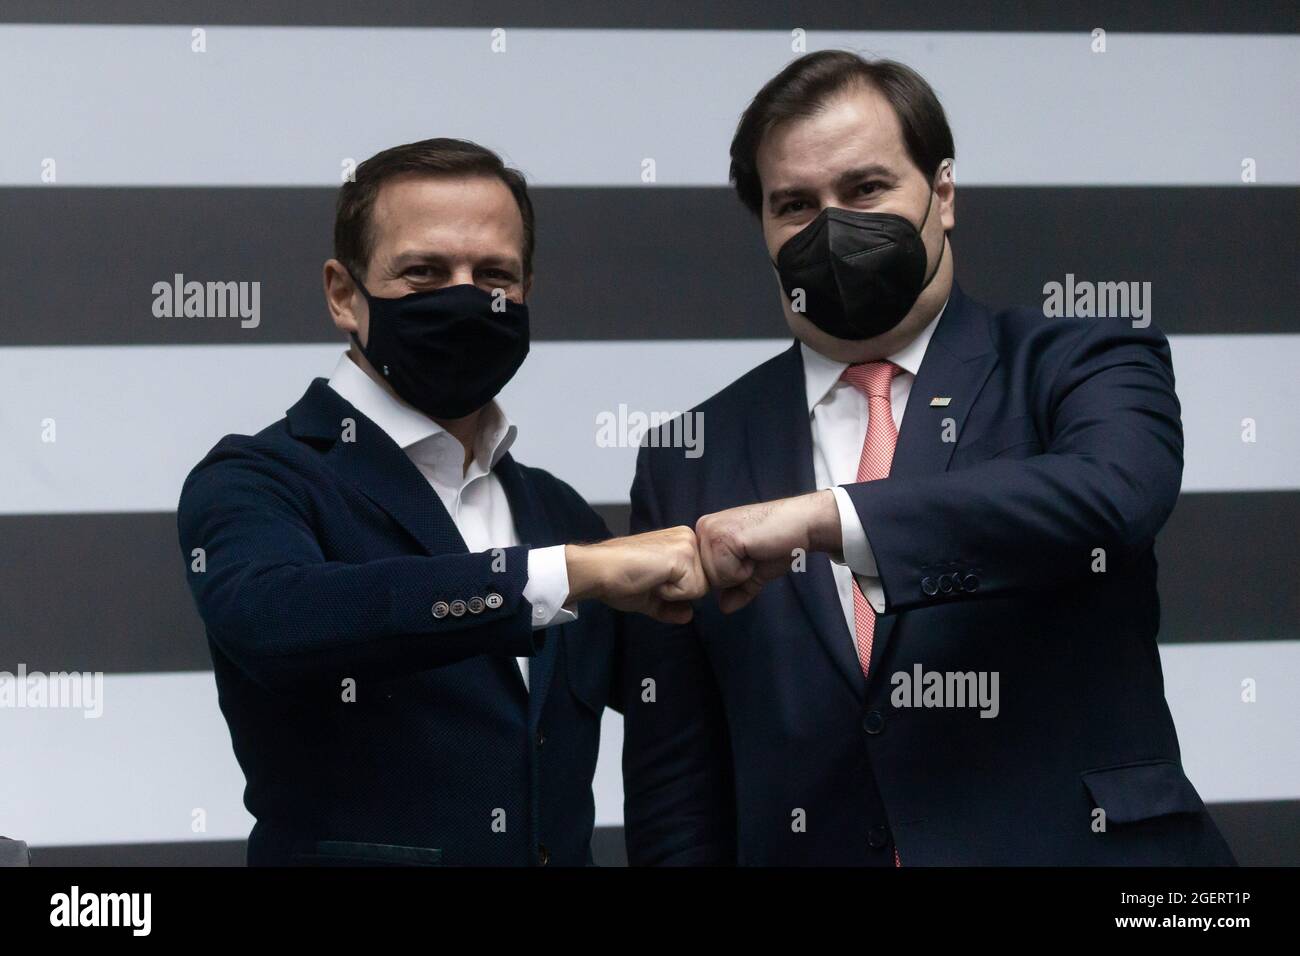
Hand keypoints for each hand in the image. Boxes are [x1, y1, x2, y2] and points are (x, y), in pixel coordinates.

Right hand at [565, 526, 706, 623]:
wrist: (599, 570)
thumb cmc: (618, 579)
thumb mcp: (651, 596)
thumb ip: (671, 605)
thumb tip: (688, 615)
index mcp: (681, 542)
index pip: (698, 581)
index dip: (676, 592)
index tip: (651, 580)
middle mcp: (688, 537)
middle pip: (703, 585)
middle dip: (677, 594)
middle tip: (650, 580)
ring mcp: (687, 545)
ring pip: (700, 589)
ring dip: (673, 594)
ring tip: (650, 578)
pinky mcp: (683, 555)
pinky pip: (691, 591)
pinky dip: (670, 593)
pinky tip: (652, 578)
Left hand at [695, 490, 841, 612]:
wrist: (802, 525)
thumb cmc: (779, 544)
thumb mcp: (754, 571)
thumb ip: (737, 589)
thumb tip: (724, 608)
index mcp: (707, 533)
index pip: (705, 576)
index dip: (731, 576)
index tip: (750, 556)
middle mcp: (702, 528)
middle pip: (706, 579)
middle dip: (734, 576)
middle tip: (754, 553)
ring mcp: (710, 531)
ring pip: (714, 578)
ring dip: (740, 573)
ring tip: (755, 551)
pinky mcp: (721, 536)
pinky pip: (724, 574)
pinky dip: (744, 570)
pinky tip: (755, 550)